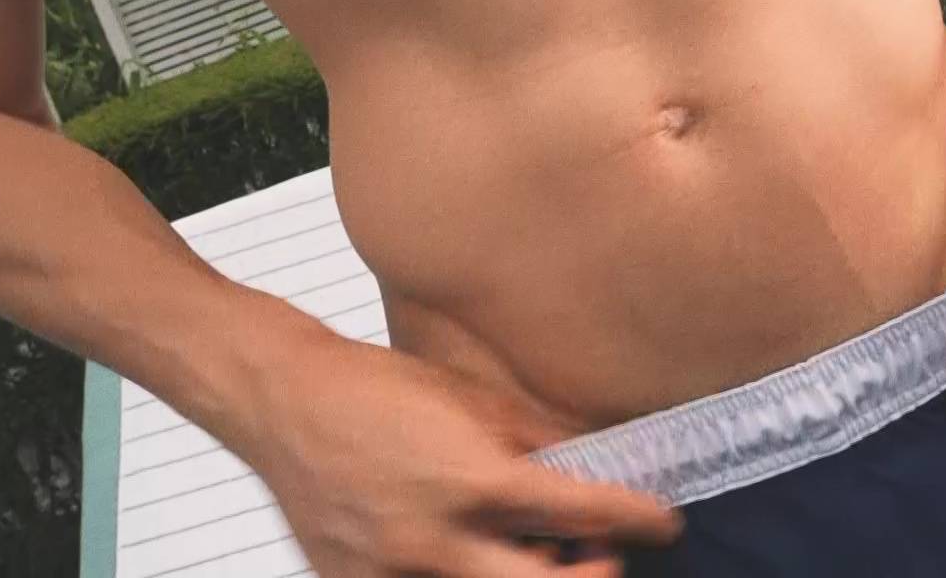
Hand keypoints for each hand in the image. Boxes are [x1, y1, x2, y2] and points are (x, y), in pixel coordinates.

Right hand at [242, 332, 681, 576]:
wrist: (284, 400)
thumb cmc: (374, 388)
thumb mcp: (472, 400)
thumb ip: (535, 440)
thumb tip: (590, 462)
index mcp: (473, 480)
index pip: (584, 515)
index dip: (637, 519)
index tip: (661, 521)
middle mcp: (436, 538)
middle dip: (591, 577)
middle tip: (604, 557)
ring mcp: (393, 572)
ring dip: (523, 576)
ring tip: (529, 550)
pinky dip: (457, 577)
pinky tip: (464, 553)